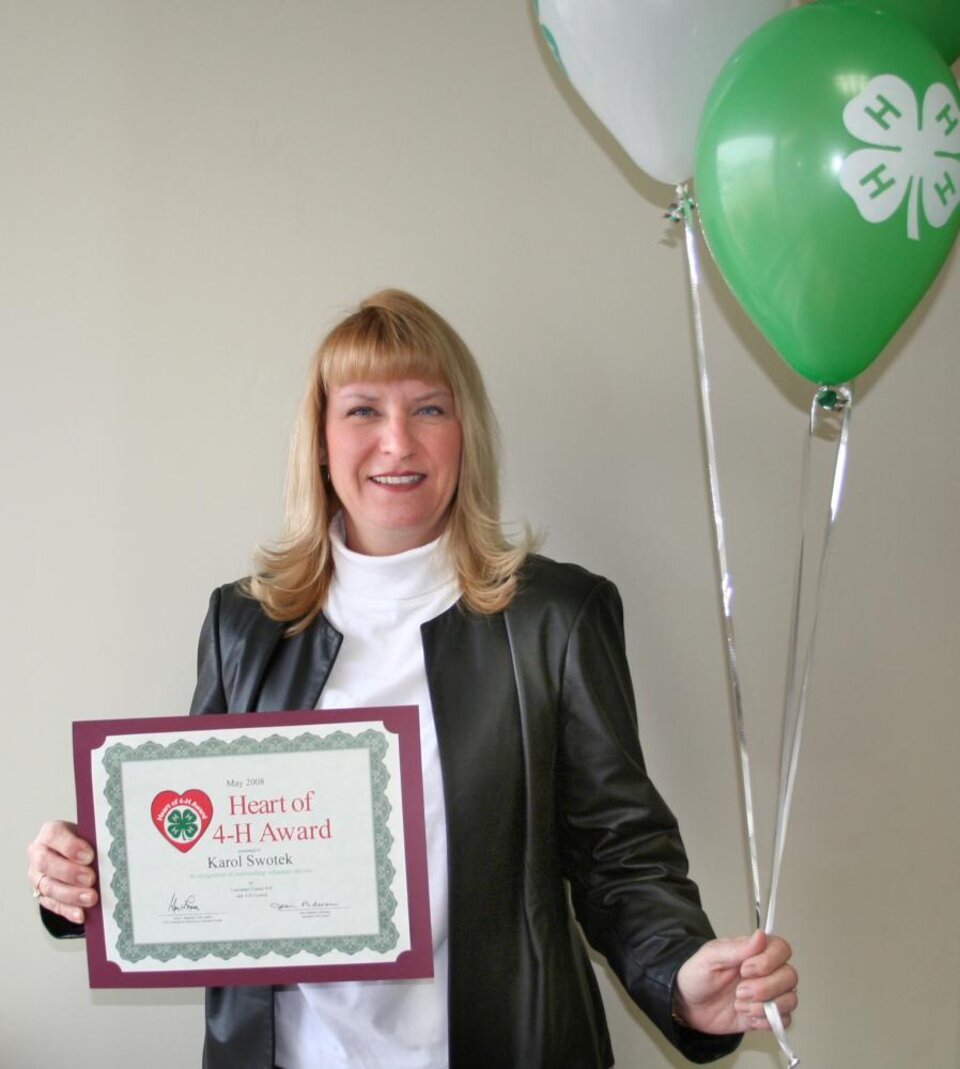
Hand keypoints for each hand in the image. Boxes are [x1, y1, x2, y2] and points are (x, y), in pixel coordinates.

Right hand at [27, 820, 97, 924]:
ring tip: (91, 898)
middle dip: (70, 872)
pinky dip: (68, 910)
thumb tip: (116, 850)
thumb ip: (95, 841)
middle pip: (47, 863)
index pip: (54, 835)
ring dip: (71, 895)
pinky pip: (53, 905)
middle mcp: (39, 853)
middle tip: (91, 879)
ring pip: (49, 887)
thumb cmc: (84, 842)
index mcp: (50, 833)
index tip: (90, 856)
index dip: (70, 846)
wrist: (72, 855)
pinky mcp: (41, 895)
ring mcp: (38, 876)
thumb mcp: (88, 835)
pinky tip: (81, 914)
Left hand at [674, 929, 797, 1034]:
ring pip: (790, 999)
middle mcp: (767, 972)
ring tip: (740, 1004)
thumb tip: (761, 935)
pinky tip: (746, 1015)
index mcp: (754, 951)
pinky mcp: (767, 1016)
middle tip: (739, 991)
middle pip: (790, 976)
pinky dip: (765, 1021)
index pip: (782, 949)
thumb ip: (737, 948)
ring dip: (764, 1006)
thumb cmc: (697, 975)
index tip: (745, 969)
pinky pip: (784, 1021)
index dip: (769, 961)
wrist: (688, 1005)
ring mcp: (769, 994)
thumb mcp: (711, 957)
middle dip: (765, 987)